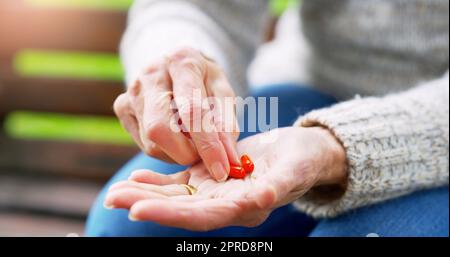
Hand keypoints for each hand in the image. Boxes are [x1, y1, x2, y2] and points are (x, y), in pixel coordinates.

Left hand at [104, 127, 347, 230]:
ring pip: (176, 198)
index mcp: (245, 208)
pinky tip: (137, 175)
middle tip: (113, 199)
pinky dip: (159, 182)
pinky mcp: (211, 178)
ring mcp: (216, 193)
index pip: (202, 216)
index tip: (138, 210)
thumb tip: (260, 199)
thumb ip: (277, 187)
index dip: (170, 215)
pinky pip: (182, 183)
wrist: (303, 152)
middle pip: (181, 210)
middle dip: (147, 205)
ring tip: (116, 191)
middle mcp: (226, 205)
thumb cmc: (303, 161)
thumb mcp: (294, 170)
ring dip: (146, 194)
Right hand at [113, 47, 238, 181]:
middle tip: (204, 157)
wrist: (177, 66)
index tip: (222, 170)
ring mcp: (131, 91)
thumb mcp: (224, 93)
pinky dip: (165, 151)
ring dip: (178, 153)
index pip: (192, 110)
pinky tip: (176, 137)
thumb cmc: (205, 80)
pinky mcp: (122, 107)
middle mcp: (151, 73)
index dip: (208, 145)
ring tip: (192, 140)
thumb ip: (227, 124)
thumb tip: (229, 159)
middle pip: (161, 129)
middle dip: (187, 153)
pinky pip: (144, 144)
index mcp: (182, 61)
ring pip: (152, 143)